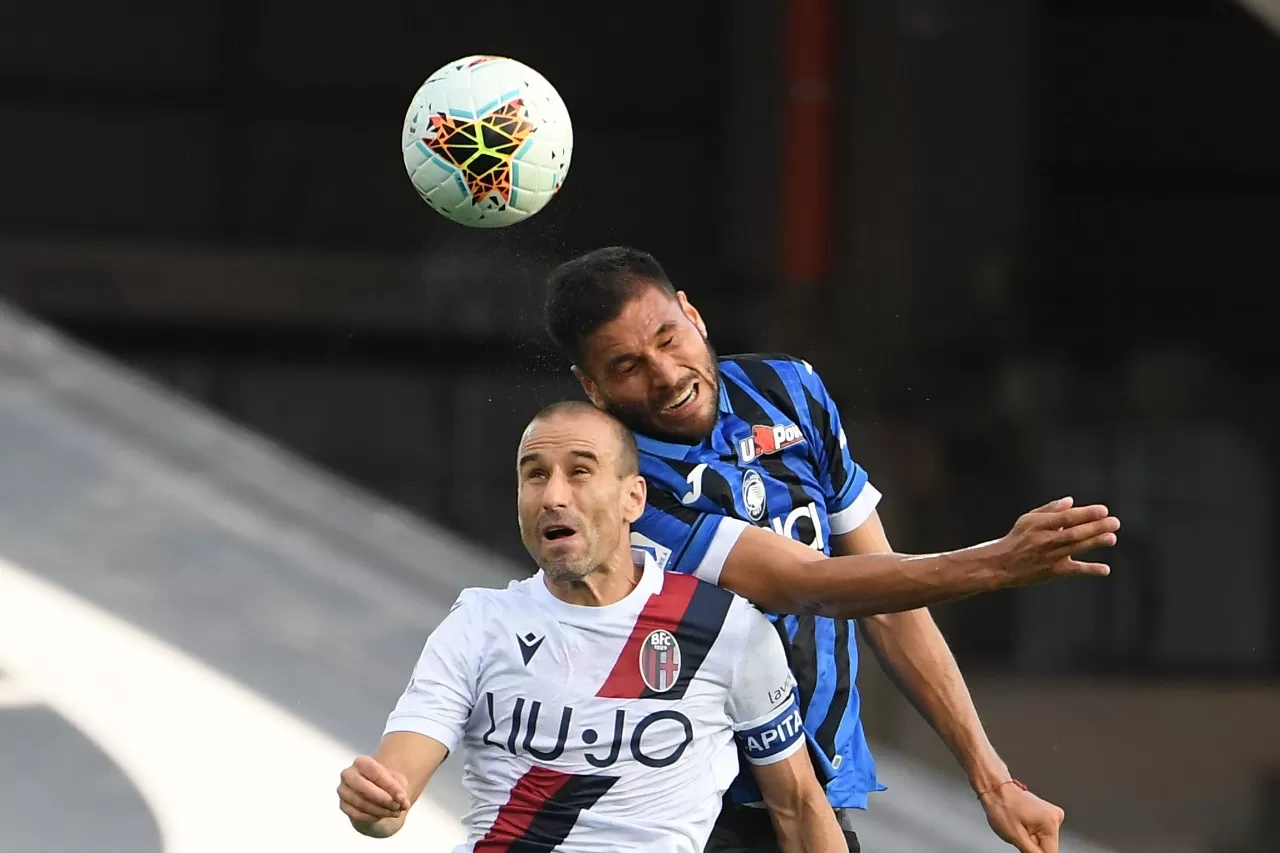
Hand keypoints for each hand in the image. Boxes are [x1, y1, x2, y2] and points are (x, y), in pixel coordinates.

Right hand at [337, 755, 411, 834]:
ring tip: (395, 812)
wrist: (375, 798)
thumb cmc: (386, 786)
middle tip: (397, 806)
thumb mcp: (398, 784)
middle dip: (383, 799)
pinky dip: (373, 817)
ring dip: (380, 810)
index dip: (390, 786)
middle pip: (364, 788)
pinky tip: (382, 815)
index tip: (402, 797)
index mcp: (361, 762)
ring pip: (361, 803)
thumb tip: (403, 802)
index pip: (375, 773)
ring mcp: (343, 791)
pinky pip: (358, 815)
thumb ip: (401, 791)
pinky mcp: (343, 806)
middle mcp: (348, 774)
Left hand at [980, 781, 1065, 852]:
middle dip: (1033, 845)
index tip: (1026, 847)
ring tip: (1018, 827)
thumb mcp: (1016, 836)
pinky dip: (1031, 832)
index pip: (1051, 852)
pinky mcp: (1046, 813)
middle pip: (1047, 846)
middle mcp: (1055, 816)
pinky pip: (1041, 831)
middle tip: (1019, 835)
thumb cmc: (1001, 806)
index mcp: (1051, 821)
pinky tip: (1021, 823)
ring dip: (1031, 839)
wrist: (996, 788)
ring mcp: (1051, 813)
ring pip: (1044, 839)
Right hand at [993, 497, 1119, 586]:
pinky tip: (1105, 570)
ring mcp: (1050, 557)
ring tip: (1112, 538)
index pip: (1065, 518)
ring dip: (1095, 543)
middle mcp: (1044, 540)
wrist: (1002, 565)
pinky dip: (1090, 570)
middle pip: (1073, 533)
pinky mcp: (1053, 571)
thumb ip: (1050, 510)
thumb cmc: (1017, 538)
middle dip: (1095, 527)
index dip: (1085, 514)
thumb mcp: (1027, 519)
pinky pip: (1074, 570)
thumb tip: (1071, 501)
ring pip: (1075, 548)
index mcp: (1038, 525)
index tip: (1103, 510)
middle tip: (1115, 522)